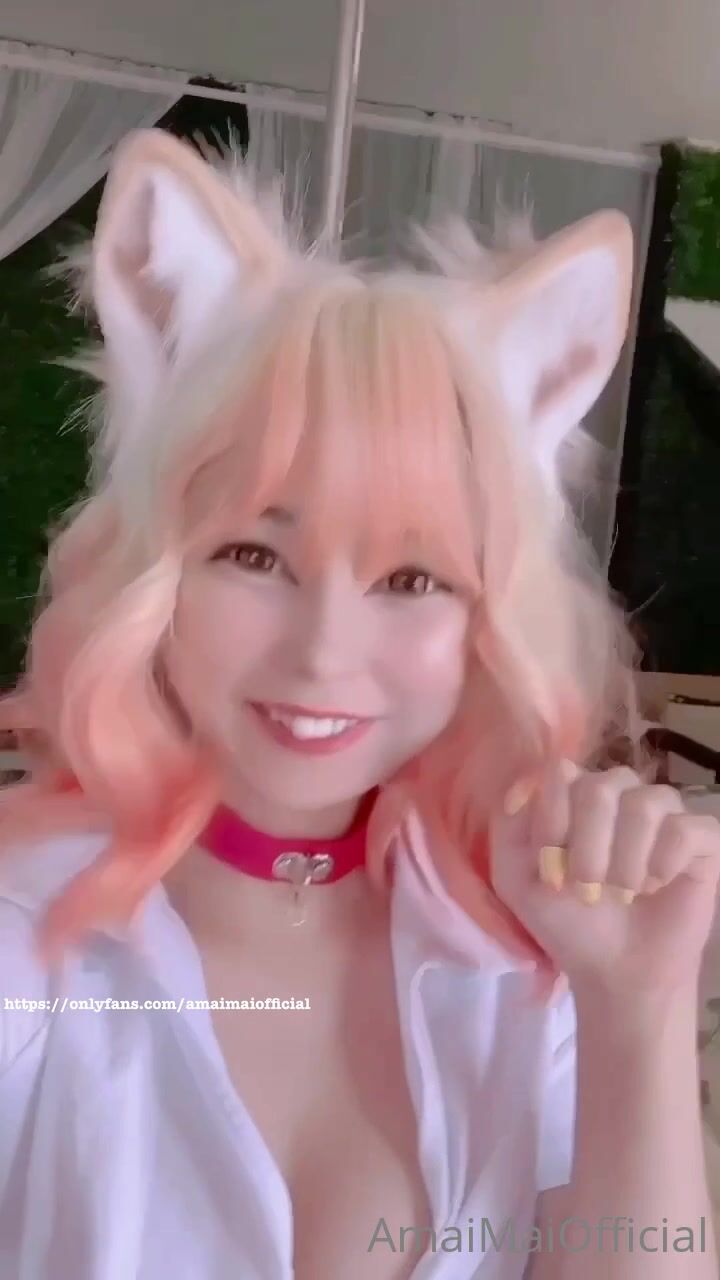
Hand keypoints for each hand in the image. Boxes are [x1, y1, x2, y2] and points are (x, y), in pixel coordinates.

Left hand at [489, 761, 719, 996]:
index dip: (553, 820)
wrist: (616, 970)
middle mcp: (620, 793)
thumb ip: (508, 825)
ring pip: (646, 803)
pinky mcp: (701, 839)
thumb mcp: (515, 877)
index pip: (561, 772)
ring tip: (623, 892)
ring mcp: (664, 812)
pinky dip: (664, 863)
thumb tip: (523, 785)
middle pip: (602, 785)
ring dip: (626, 859)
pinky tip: (655, 886)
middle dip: (589, 845)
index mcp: (575, 794)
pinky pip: (686, 829)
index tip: (551, 867)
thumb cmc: (567, 921)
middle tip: (588, 887)